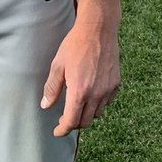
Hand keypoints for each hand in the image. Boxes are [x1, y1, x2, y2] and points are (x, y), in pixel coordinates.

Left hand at [40, 19, 119, 135]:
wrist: (98, 29)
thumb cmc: (75, 45)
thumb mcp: (58, 65)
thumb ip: (52, 88)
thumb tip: (46, 105)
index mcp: (79, 91)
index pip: (71, 121)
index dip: (62, 130)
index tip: (57, 132)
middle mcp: (96, 94)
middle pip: (85, 121)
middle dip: (73, 123)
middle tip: (65, 117)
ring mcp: (108, 90)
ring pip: (96, 113)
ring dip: (86, 113)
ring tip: (77, 103)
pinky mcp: (116, 84)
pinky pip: (107, 102)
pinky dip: (98, 103)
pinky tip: (91, 93)